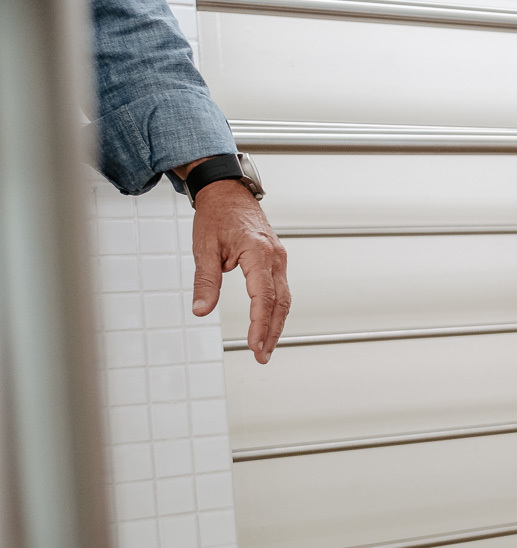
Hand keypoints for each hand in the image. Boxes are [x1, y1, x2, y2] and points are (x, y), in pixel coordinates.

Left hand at [190, 179, 289, 363]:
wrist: (228, 192)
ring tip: (264, 347)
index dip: (259, 323)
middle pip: (279, 302)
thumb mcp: (204, 248)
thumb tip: (201, 310)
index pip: (263, 296)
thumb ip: (205, 281)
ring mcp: (279, 258)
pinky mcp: (276, 260)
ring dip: (276, 324)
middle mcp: (275, 256)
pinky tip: (268, 324)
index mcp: (258, 252)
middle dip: (271, 331)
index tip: (253, 345)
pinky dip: (276, 310)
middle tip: (261, 355)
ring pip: (284, 298)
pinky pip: (281, 290)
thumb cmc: (217, 215)